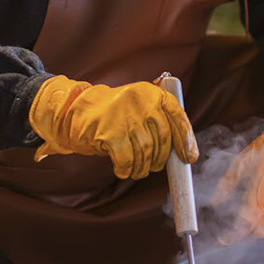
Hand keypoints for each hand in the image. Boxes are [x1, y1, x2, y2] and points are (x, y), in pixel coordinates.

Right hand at [29, 75, 197, 178]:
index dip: (186, 140)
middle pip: (162, 139)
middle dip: (161, 158)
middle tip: (154, 166)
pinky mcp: (110, 134)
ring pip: (146, 152)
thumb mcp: (137, 106)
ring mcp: (125, 117)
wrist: (74, 110)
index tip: (189, 158)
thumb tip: (182, 151)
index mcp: (151, 93)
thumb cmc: (112, 114)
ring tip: (137, 169)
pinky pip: (127, 160)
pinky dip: (127, 169)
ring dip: (143, 167)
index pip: (178, 117)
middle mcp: (141, 102)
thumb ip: (157, 119)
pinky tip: (123, 169)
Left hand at [211, 127, 263, 244]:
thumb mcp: (240, 165)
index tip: (223, 239)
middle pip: (259, 233)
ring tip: (256, 218)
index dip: (231, 237)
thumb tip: (215, 203)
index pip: (242, 230)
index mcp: (259, 200)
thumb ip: (225, 188)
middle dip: (246, 234)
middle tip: (238, 230)